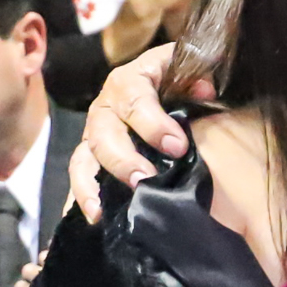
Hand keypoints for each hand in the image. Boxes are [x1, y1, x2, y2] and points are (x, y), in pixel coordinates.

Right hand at [70, 45, 209, 223]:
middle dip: (124, 159)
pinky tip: (94, 216)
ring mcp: (96, 130)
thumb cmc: (183, 78)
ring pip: (85, 156)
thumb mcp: (192, 70)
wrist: (170, 81)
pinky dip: (84, 195)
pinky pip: (81, 174)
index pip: (136, 99)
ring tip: (104, 209)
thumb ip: (199, 76)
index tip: (176, 147)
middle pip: (105, 132)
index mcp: (132, 80)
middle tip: (145, 180)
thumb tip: (204, 91)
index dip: (153, 124)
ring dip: (93, 184)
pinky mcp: (93, 153)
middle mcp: (108, 104)